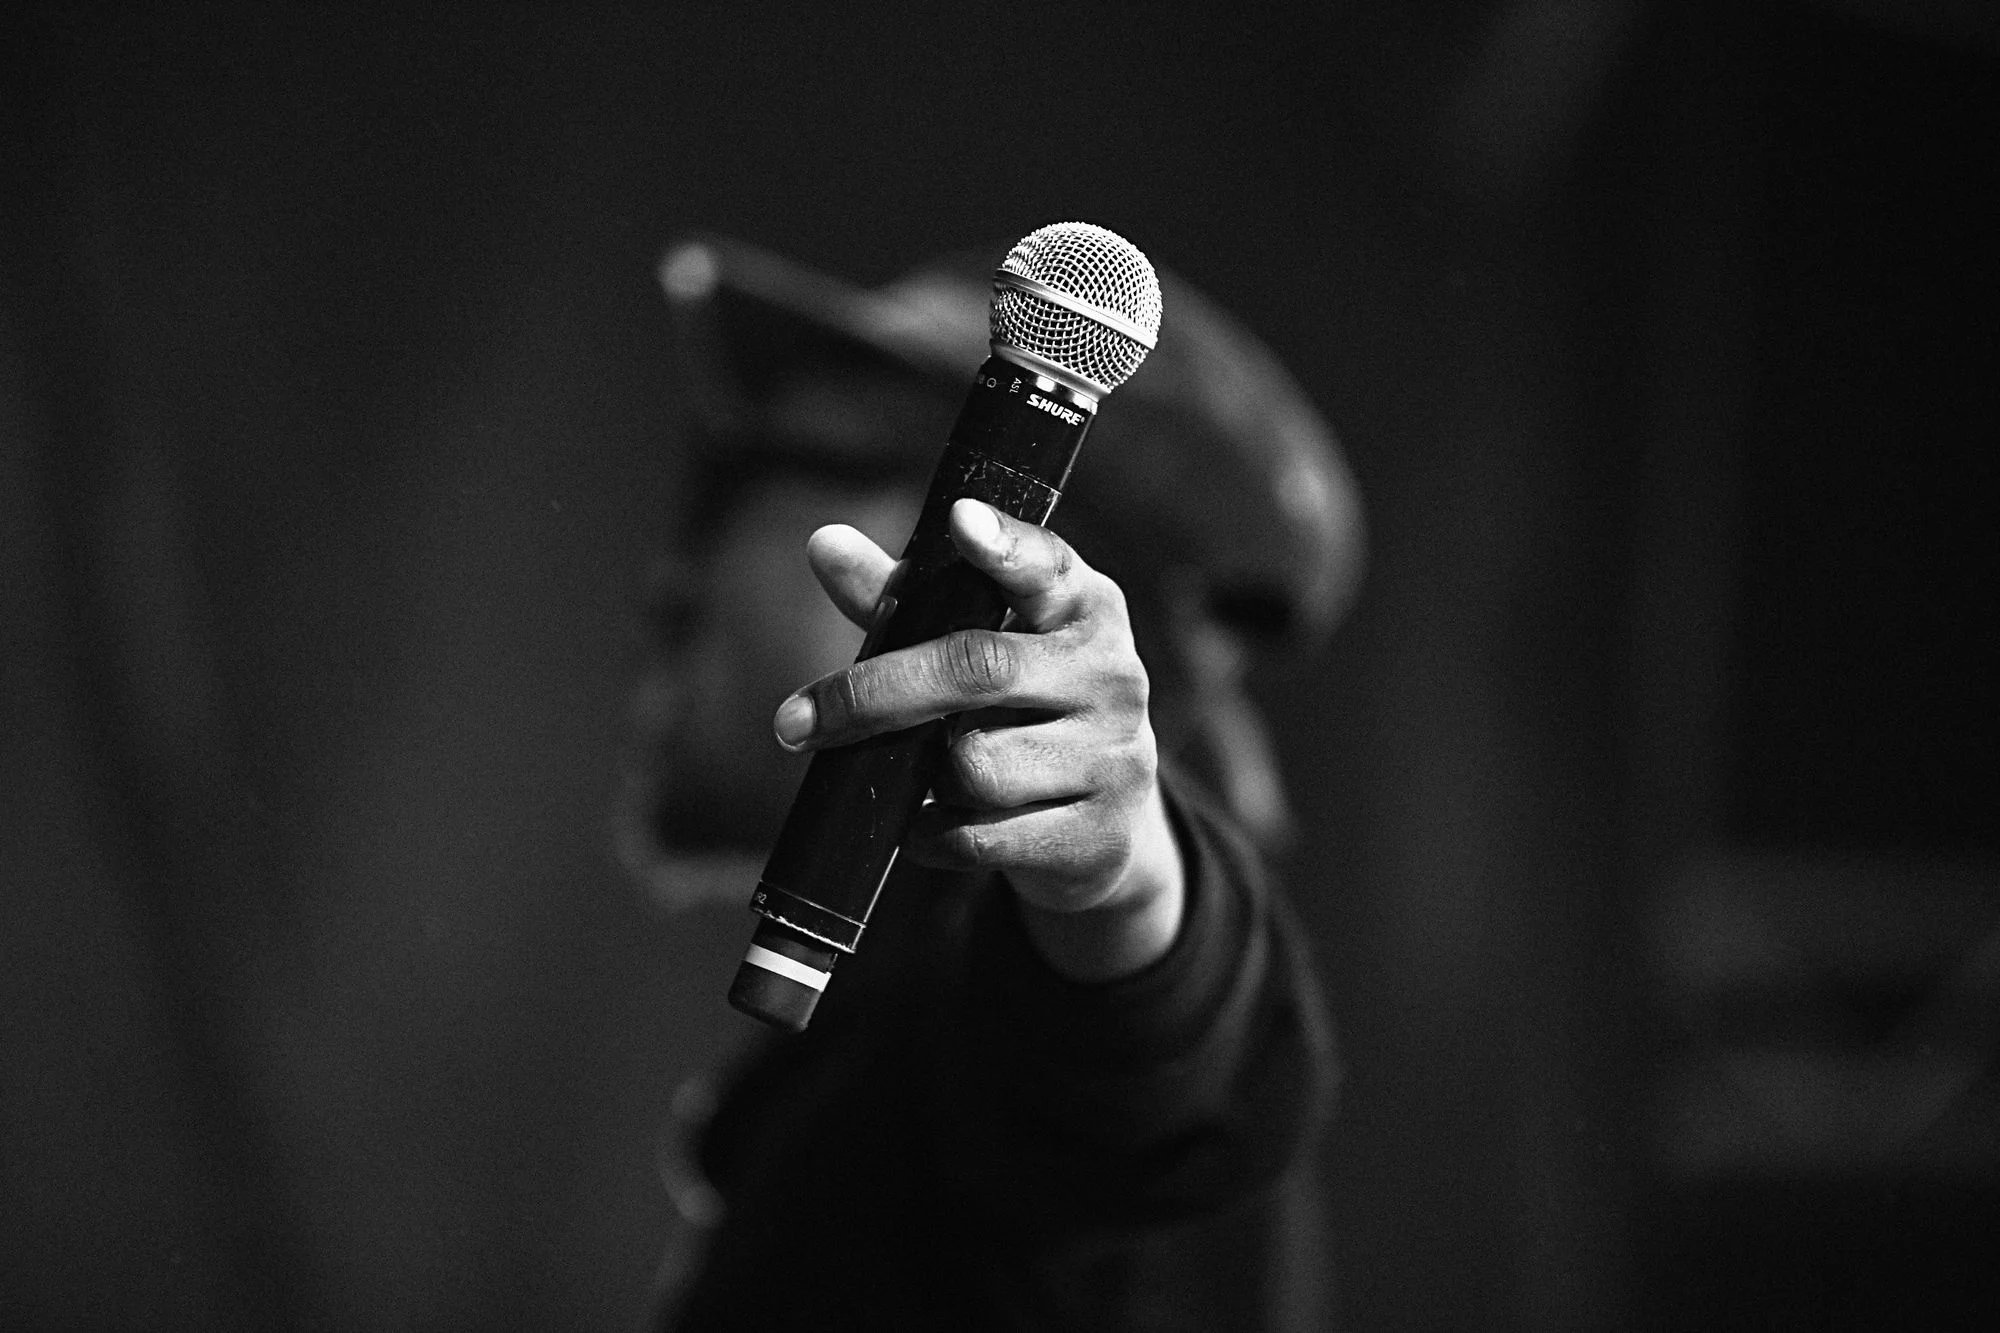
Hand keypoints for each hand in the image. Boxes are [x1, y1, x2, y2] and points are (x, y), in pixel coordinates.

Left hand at [772, 499, 1184, 981]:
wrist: (1111, 816)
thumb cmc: (1021, 702)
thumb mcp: (981, 640)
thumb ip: (906, 597)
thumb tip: (823, 543)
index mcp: (1084, 606)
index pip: (1046, 566)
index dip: (1003, 544)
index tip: (959, 520)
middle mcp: (1112, 673)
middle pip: (977, 669)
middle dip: (875, 695)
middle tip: (793, 721)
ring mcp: (1114, 756)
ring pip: (973, 766)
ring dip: (921, 775)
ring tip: (921, 771)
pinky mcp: (1098, 834)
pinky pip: (981, 839)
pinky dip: (931, 836)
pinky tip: (922, 825)